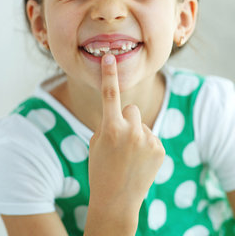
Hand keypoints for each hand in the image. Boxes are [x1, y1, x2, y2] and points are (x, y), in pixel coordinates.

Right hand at [88, 53, 164, 216]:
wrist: (116, 200)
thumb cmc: (100, 170)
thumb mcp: (97, 143)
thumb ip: (109, 123)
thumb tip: (124, 113)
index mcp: (110, 128)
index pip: (109, 95)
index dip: (109, 74)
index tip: (109, 57)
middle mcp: (131, 131)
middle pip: (131, 108)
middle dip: (125, 118)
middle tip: (120, 138)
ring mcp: (147, 140)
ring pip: (141, 124)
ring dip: (136, 133)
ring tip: (130, 155)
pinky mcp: (159, 148)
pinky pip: (151, 136)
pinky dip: (146, 145)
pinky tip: (140, 161)